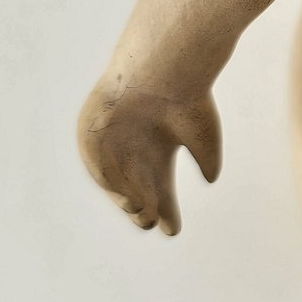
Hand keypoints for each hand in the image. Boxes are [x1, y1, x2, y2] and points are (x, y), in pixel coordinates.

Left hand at [77, 80, 221, 234]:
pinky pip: (93, 163)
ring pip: (114, 181)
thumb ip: (207, 161)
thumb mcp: (205, 138)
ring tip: (141, 211)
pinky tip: (125, 195)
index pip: (161, 190)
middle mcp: (134, 149)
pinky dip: (108, 182)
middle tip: (153, 222)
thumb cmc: (188, 101)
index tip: (173, 231)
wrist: (164, 70)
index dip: (168, 211)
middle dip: (145, 209)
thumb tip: (210, 179)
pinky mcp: (90, 131)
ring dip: (127, 199)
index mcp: (159, 151)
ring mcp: (111, 142)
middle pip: (137, 190)